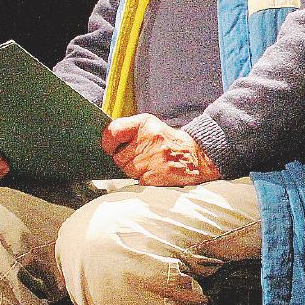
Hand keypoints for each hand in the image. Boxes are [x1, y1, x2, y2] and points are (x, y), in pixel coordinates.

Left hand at [102, 114, 220, 186]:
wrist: (198, 157)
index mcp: (145, 124)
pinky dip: (145, 179)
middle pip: (119, 157)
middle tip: (143, 157)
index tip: (111, 148)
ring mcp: (153, 158)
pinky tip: (156, 173)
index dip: (108, 143)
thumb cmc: (170, 142)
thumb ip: (129, 130)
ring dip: (136, 171)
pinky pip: (138, 180)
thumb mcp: (151, 126)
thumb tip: (106, 142)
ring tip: (151, 165)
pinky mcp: (156, 175)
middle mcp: (148, 138)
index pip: (113, 132)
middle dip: (127, 160)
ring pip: (127, 170)